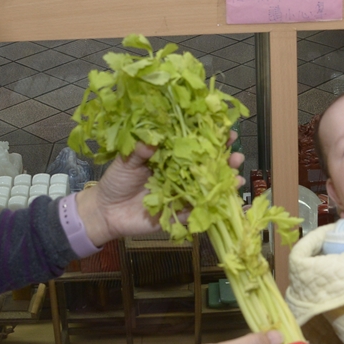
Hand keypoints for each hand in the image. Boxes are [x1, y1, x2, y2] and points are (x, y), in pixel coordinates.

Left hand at [76, 133, 245, 245]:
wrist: (106, 211)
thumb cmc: (117, 180)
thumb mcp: (127, 160)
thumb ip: (140, 150)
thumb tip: (153, 138)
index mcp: (170, 155)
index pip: (195, 143)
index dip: (211, 137)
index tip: (226, 130)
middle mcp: (181, 173)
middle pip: (208, 164)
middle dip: (226, 159)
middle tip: (236, 154)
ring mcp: (183, 193)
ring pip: (209, 186)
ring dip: (225, 181)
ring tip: (237, 175)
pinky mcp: (180, 213)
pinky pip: (199, 210)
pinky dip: (212, 205)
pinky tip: (224, 199)